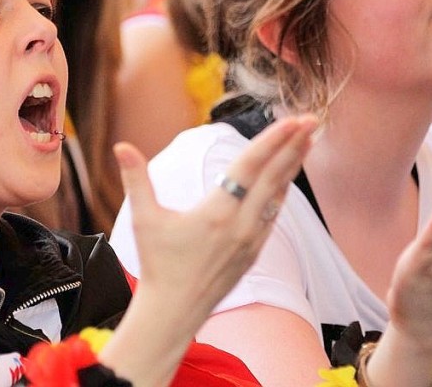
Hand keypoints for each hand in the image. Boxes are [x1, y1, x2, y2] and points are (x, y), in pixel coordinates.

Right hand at [113, 114, 316, 327]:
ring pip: (278, 194)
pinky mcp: (254, 252)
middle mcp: (241, 225)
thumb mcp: (143, 219)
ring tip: (306, 140)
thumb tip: (121, 146)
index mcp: (216, 212)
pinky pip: (273, 214)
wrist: (174, 312)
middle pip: (273, 176)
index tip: (291, 120)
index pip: (250, 166)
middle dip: (293, 145)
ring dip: (293, 165)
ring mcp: (251, 239)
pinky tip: (287, 177)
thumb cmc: (157, 266)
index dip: (272, 140)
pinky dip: (282, 191)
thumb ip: (135, 179)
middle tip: (310, 120)